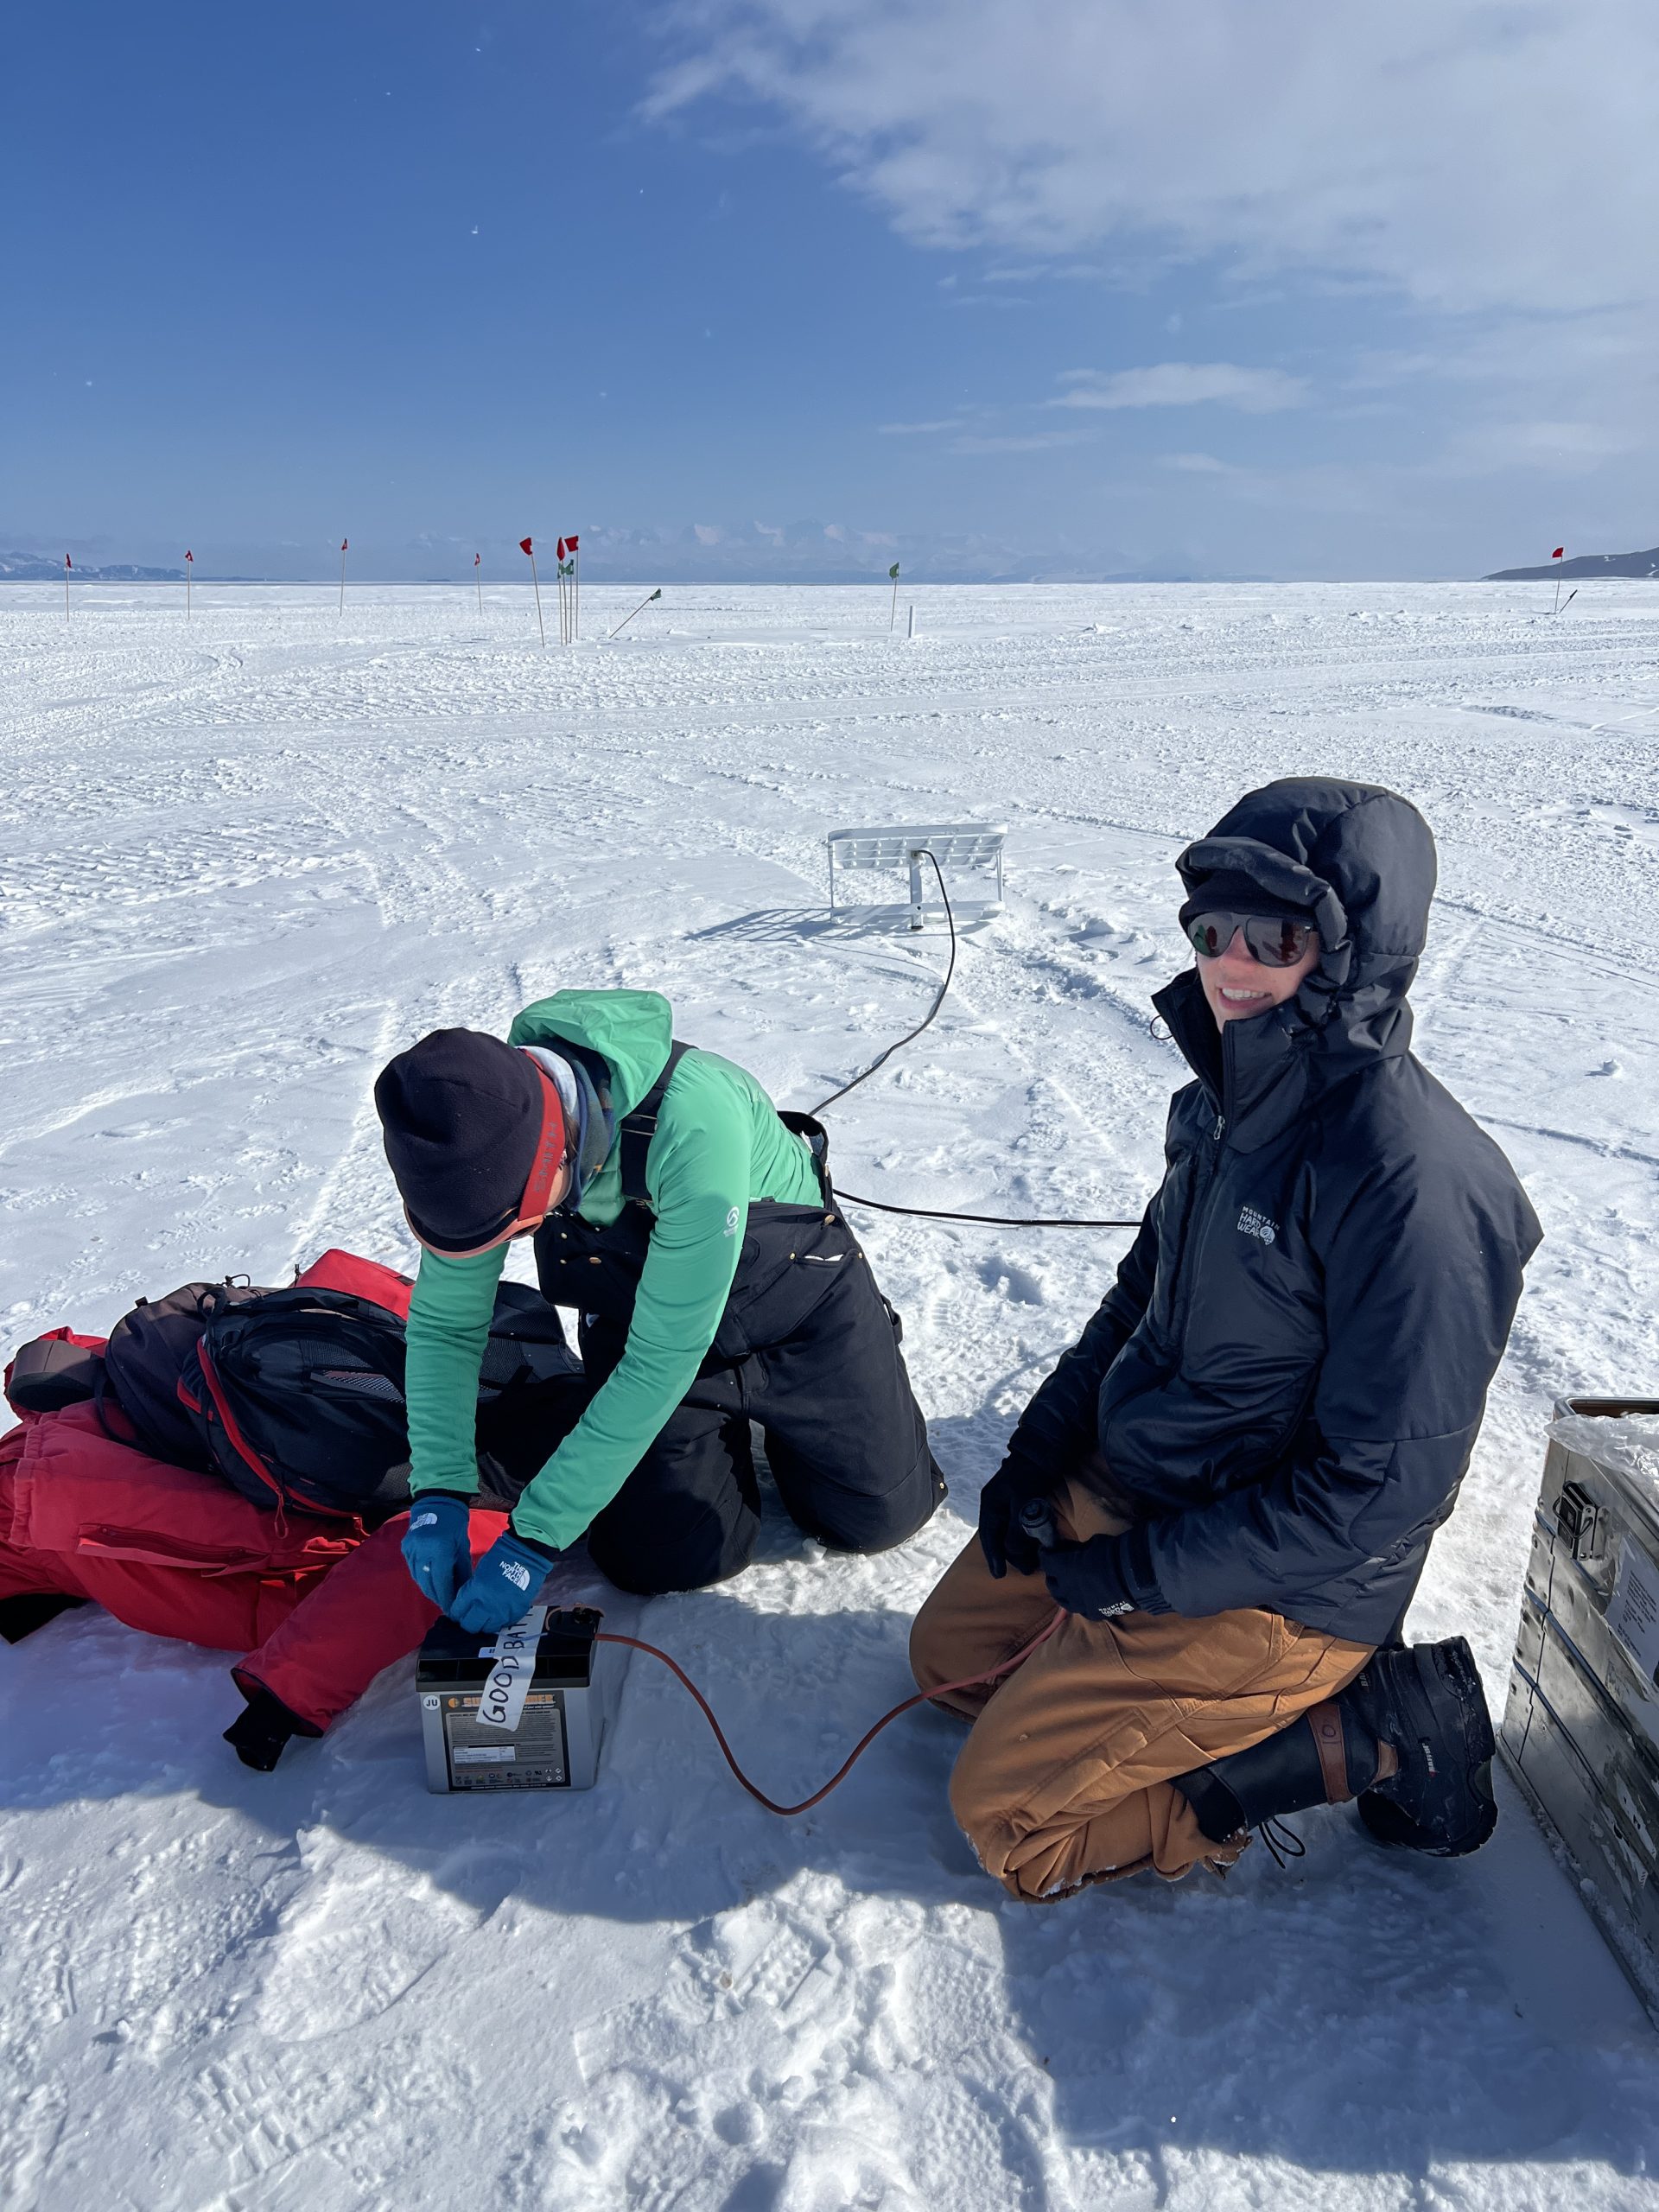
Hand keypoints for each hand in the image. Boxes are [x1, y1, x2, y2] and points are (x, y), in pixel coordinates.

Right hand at [401, 1492, 475, 1610]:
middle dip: (437, 1597)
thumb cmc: (455, 1522)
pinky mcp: (405, 1547)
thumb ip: (461, 1569)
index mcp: (439, 1550)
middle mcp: (421, 1551)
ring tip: (439, 1597)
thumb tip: (463, 1591)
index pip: (441, 1582)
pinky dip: (420, 1577)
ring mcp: (410, 1550)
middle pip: (427, 1583)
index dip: (446, 1598)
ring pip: (418, 1578)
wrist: (437, 1500)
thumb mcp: (462, 1545)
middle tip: (446, 1606)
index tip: (452, 1610)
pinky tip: (428, 1582)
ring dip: (428, 1589)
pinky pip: (412, 1568)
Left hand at [449, 1528, 558, 1633]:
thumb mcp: (479, 1571)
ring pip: (486, 1629)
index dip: (455, 1613)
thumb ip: (471, 1589)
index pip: (457, 1611)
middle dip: (467, 1621)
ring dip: (483, 1623)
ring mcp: (503, 1611)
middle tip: (469, 1616)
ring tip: (484, 1617)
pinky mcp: (516, 1613)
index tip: (457, 1612)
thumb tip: (467, 1602)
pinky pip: (503, 1624)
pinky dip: (499, 1621)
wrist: (528, 1554)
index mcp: (476, 1590)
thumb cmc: (501, 1556)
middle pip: (470, 1625)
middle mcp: (488, 1604)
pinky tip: (498, 1614)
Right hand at [977, 1458, 1057, 1578]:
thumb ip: (1017, 1528)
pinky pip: (1021, 1526)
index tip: (999, 1575)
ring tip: (1036, 1560)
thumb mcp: (1023, 1502)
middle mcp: (997, 1505)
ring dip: (1022, 1547)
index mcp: (990, 1504)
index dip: (994, 1556)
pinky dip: (1029, 1537)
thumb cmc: (1031, 1474)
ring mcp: (1009, 1503)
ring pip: (1011, 1532)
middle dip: (1013, 1555)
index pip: (989, 1536)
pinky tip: (1039, 1544)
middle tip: (1028, 1568)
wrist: (1045, 1450)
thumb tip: (1013, 1552)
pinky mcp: (1023, 1502)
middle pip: (1000, 1537)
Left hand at [1041, 1526, 1169, 1620]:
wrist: (1134, 1578)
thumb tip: (1077, 1551)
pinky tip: (1083, 1597)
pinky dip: (1078, 1602)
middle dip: (1052, 1574)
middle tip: (1057, 1567)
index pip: (1046, 1561)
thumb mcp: (1093, 1543)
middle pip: (1051, 1583)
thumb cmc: (1113, 1554)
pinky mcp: (1092, 1614)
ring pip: (1062, 1600)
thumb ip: (1080, 1549)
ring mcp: (1078, 1604)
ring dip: (1061, 1591)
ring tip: (1066, 1585)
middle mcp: (1066, 1588)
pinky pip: (1079, 1609)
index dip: (1046, 1554)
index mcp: (1063, 1567)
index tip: (1049, 1549)